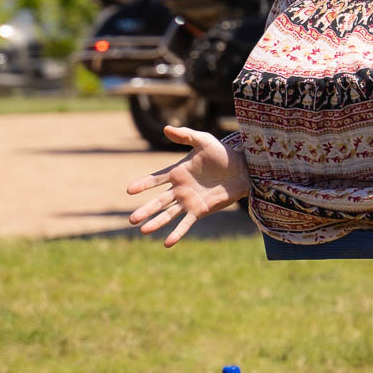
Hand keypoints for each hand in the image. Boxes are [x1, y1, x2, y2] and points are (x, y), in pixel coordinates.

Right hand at [127, 125, 249, 246]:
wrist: (243, 169)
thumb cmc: (223, 153)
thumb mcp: (204, 141)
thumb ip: (186, 135)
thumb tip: (165, 128)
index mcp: (177, 172)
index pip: (156, 179)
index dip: (143, 184)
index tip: (129, 189)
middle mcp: (180, 189)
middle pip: (158, 201)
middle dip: (145, 210)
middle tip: (131, 219)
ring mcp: (189, 201)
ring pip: (168, 214)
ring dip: (156, 222)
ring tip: (143, 230)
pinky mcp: (200, 211)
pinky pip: (186, 223)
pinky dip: (177, 233)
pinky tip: (167, 243)